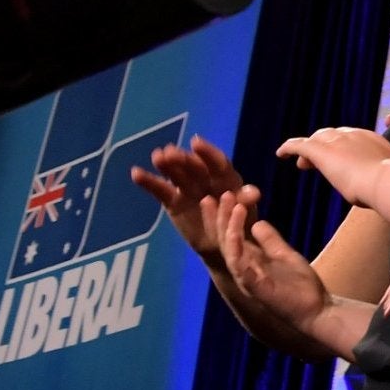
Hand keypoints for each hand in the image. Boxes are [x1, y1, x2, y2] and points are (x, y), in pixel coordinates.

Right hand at [130, 136, 257, 267]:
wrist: (222, 247)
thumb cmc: (239, 225)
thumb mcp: (245, 214)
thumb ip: (246, 202)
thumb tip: (254, 192)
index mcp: (226, 178)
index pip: (217, 162)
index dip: (207, 153)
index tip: (195, 143)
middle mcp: (205, 178)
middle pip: (193, 166)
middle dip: (183, 159)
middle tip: (170, 152)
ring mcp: (187, 188)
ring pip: (176, 173)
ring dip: (166, 164)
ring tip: (157, 156)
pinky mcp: (173, 200)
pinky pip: (160, 189)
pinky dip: (148, 181)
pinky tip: (136, 173)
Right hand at [211, 196, 328, 332]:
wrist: (318, 311)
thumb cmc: (301, 287)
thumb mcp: (285, 255)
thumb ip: (270, 240)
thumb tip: (257, 223)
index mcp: (249, 262)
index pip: (229, 236)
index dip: (221, 217)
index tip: (217, 195)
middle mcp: (243, 270)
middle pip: (222, 240)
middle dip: (216, 217)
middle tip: (212, 195)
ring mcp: (246, 279)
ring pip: (228, 249)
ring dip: (226, 225)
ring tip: (228, 203)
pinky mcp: (254, 287)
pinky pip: (240, 265)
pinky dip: (236, 245)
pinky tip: (237, 231)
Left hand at [277, 126, 389, 205]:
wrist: (383, 181)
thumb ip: (385, 177)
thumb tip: (389, 187)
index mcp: (373, 140)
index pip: (353, 139)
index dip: (343, 148)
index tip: (341, 161)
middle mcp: (354, 135)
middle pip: (333, 135)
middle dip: (326, 146)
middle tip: (318, 163)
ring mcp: (337, 140)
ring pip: (317, 139)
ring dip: (310, 150)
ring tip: (303, 164)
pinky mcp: (320, 150)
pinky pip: (299, 145)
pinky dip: (289, 148)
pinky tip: (281, 154)